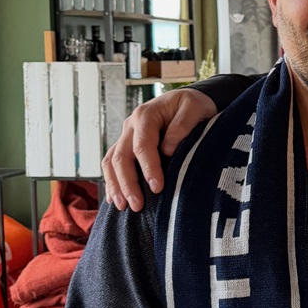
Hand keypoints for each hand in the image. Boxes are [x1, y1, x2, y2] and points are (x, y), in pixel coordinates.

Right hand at [102, 88, 217, 209]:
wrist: (187, 100)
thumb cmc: (194, 104)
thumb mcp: (195, 107)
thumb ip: (183, 124)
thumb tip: (167, 149)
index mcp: (146, 115)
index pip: (143, 145)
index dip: (148, 167)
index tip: (157, 187)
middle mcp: (131, 125)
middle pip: (121, 156)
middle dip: (128, 183)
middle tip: (137, 205)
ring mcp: (126, 136)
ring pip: (111, 161)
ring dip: (116, 185)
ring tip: (123, 207)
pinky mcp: (127, 145)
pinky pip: (112, 163)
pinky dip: (111, 181)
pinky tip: (114, 199)